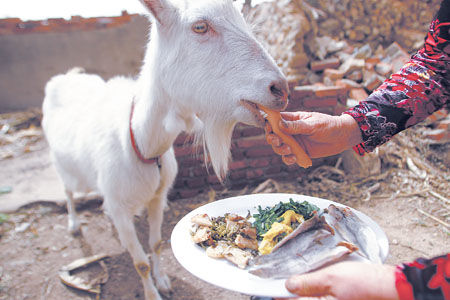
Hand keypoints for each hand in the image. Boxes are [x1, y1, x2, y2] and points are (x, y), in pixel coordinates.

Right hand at [265, 112, 362, 164]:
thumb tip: (280, 124)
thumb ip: (297, 126)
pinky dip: (288, 159)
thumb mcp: (313, 124)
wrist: (342, 138)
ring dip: (280, 150)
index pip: (275, 120)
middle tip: (278, 141)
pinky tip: (294, 159)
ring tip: (289, 150)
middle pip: (273, 135)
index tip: (269, 128)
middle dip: (272, 139)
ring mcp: (294, 142)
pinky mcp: (299, 153)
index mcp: (292, 119)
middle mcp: (291, 131)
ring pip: (279, 147)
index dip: (269, 124)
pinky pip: (288, 158)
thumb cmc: (329, 126)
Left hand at [276, 261, 398, 299]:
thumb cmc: (364, 283)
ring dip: (306, 294)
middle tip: (289, 284)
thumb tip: (288, 286)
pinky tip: (319, 286)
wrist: (391, 288)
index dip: (280, 294)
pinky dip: (318, 294)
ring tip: (303, 282)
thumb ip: (308, 283)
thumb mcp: (332, 277)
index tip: (272, 287)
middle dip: (294, 295)